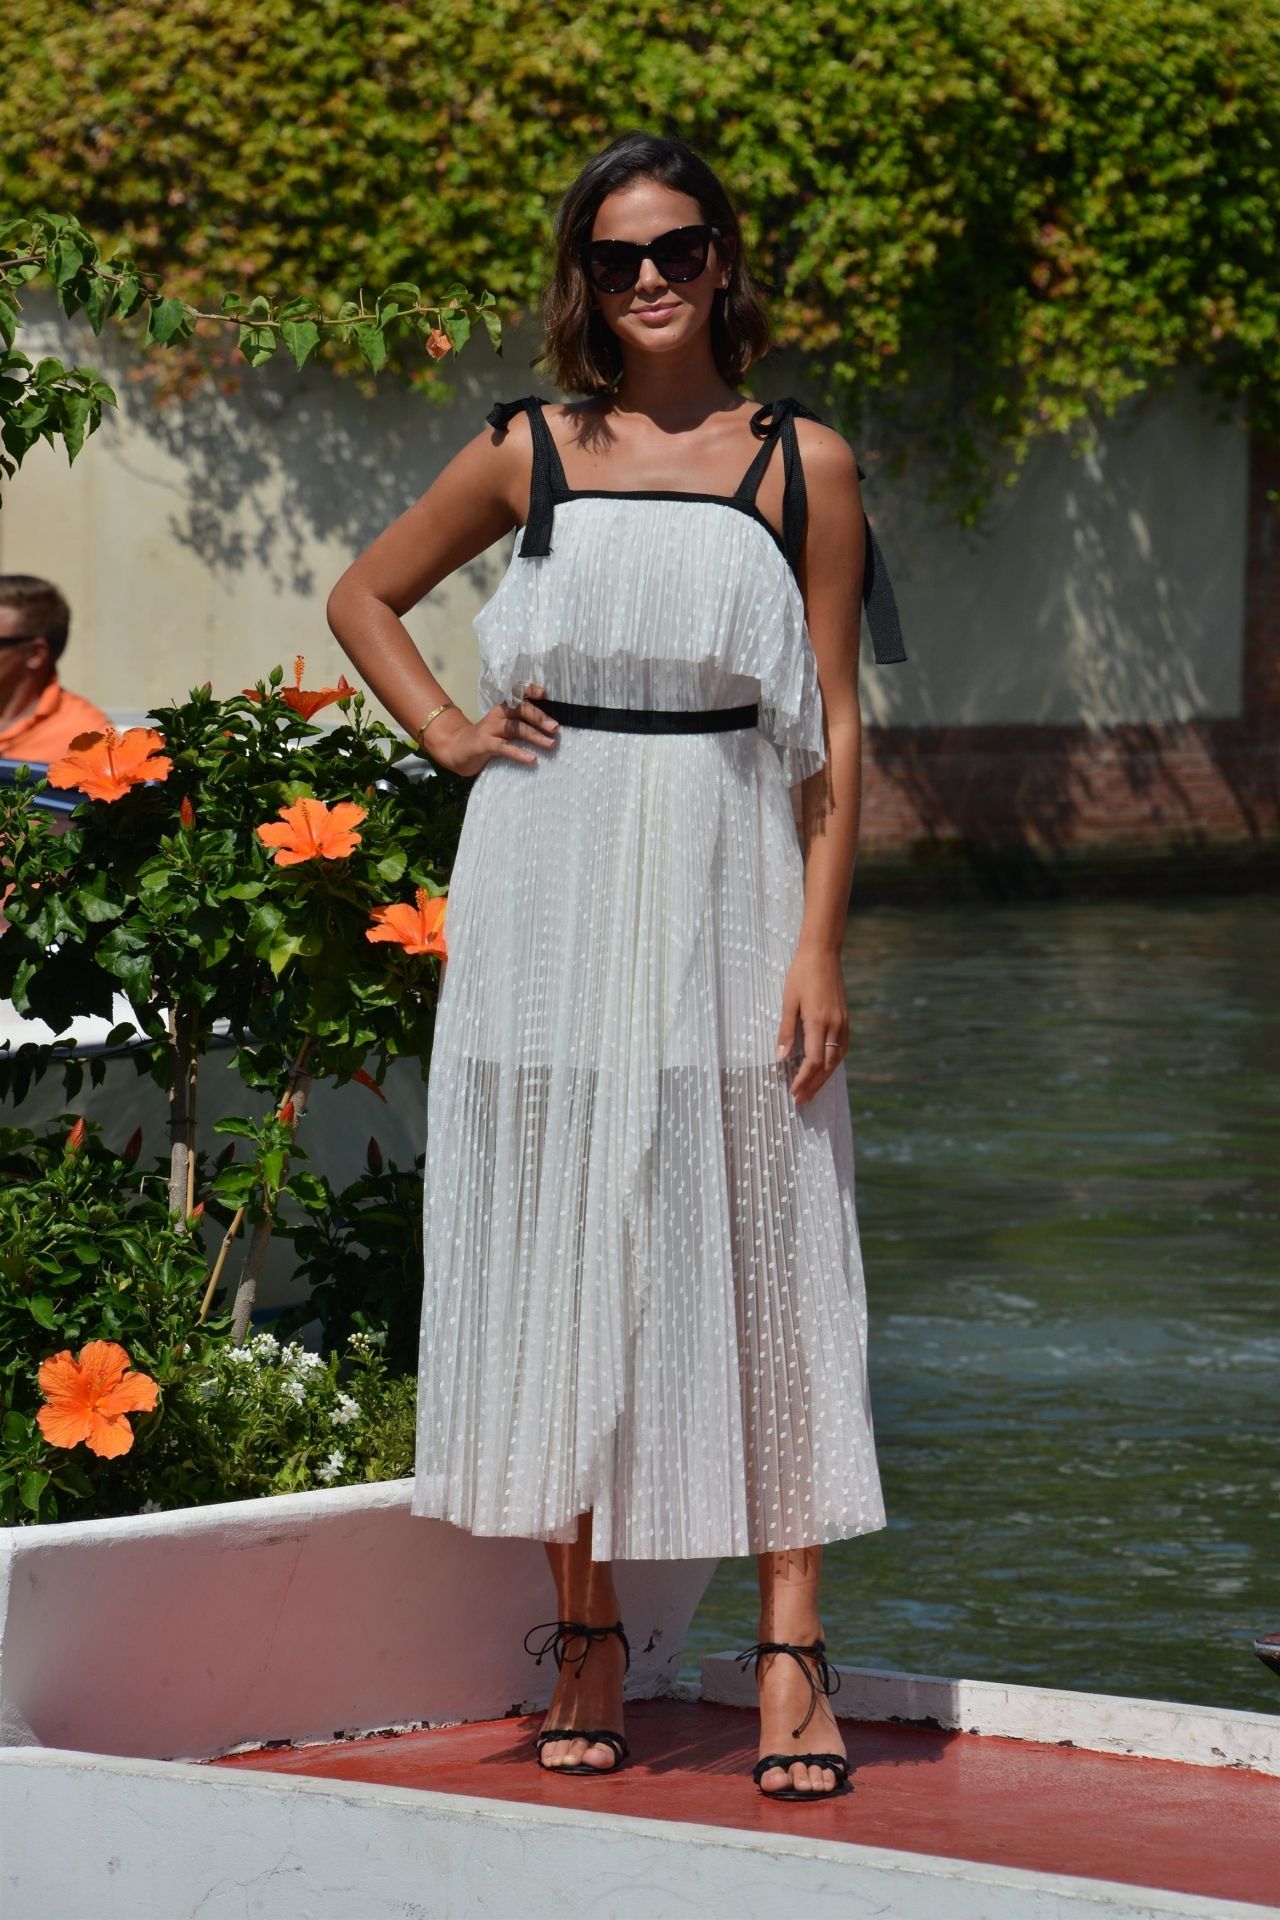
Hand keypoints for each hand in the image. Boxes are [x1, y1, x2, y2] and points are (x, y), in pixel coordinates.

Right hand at [423, 683, 559, 776]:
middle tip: (555, 728)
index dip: (529, 690)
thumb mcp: (503, 730)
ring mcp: (489, 729)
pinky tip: (532, 759)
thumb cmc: (487, 740)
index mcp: (503, 709)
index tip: (544, 693)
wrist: (456, 749)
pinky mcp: (484, 744)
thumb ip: (521, 727)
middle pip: (520, 710)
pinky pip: (504, 748)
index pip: (516, 694)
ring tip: (550, 744)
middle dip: (539, 718)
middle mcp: (497, 715)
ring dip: (534, 735)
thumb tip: (550, 731)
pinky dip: (519, 753)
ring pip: (515, 728)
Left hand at [776, 943, 848, 1107]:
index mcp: (818, 1021)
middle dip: (813, 1086)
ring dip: (824, 1079)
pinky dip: (833, 1064)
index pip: (813, 1061)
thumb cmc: (801, 974)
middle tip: (801, 1102)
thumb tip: (780, 1057)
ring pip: (836, 1060)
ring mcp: (843, 1023)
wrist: (823, 954)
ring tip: (811, 1092)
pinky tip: (824, 1071)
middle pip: (827, 1066)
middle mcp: (834, 1026)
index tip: (793, 1093)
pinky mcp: (845, 1020)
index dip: (804, 1079)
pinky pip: (841, 1049)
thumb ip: (785, 1031)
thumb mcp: (788, 1001)